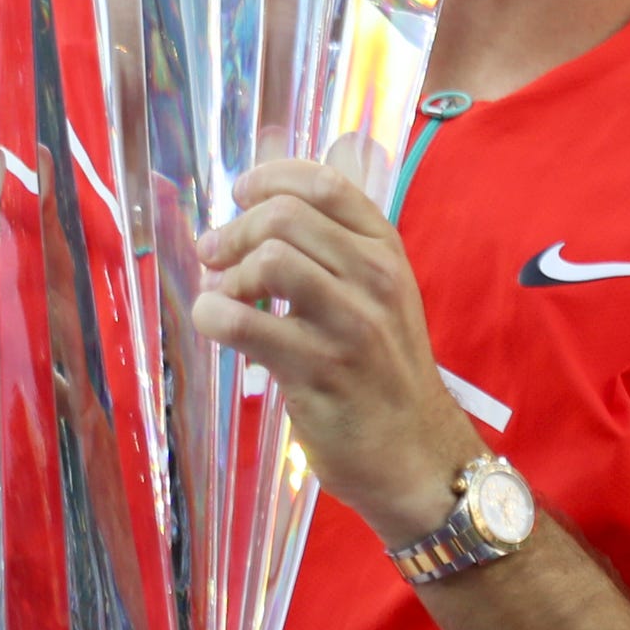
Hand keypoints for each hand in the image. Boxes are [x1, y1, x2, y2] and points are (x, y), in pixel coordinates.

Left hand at [192, 158, 481, 546]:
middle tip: (215, 255)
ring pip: (271, 260)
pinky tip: (215, 323)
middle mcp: (375, 279)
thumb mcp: (380, 297)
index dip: (271, 177)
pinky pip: (247, 324)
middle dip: (235, 231)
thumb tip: (257, 217)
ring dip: (228, 274)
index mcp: (388, 251)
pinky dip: (214, 315)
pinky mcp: (319, 369)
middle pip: (285, 216)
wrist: (416, 451)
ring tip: (224, 296)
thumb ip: (335, 255)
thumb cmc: (386, 372)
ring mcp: (350, 324)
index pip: (325, 184)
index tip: (242, 194)